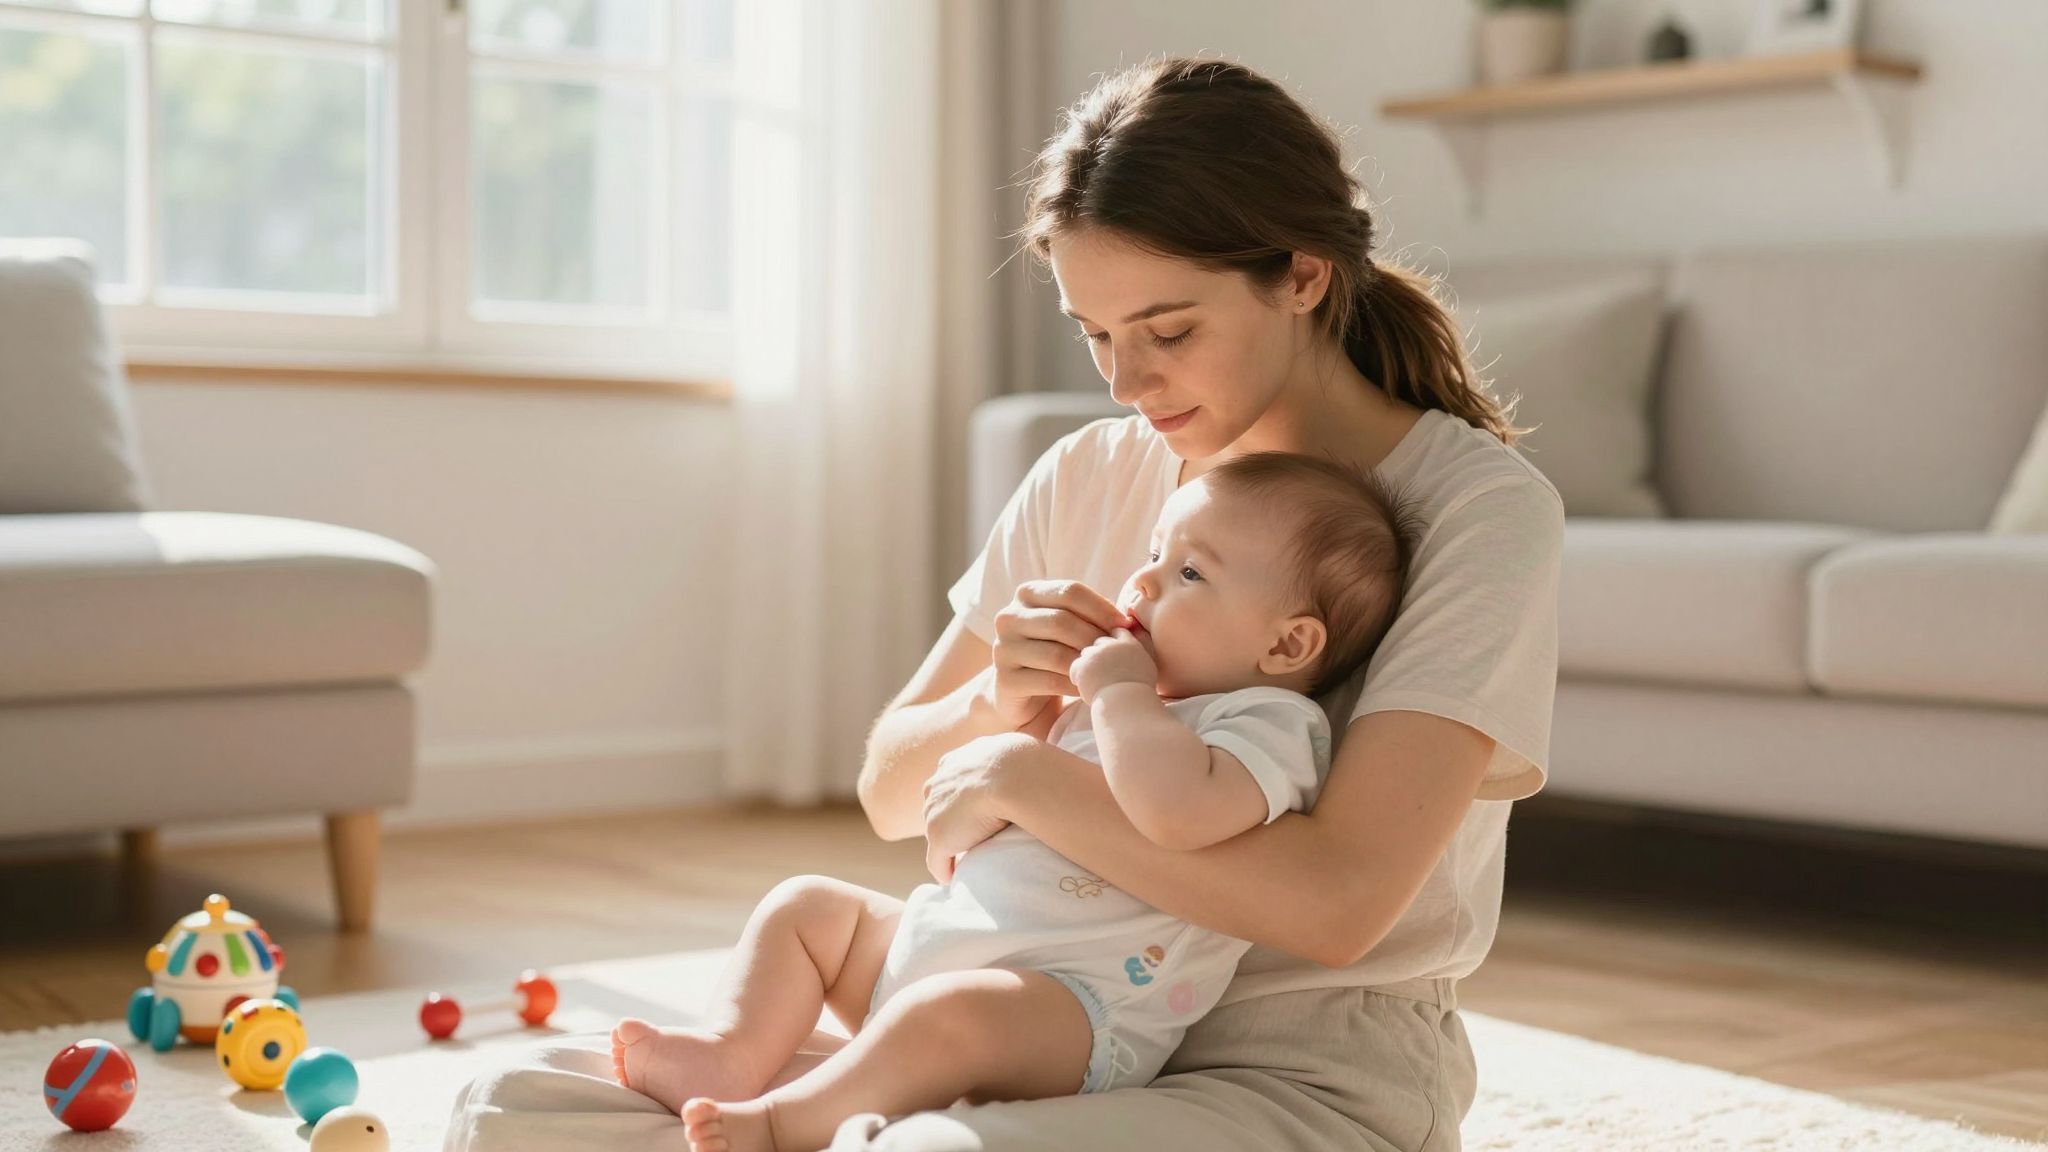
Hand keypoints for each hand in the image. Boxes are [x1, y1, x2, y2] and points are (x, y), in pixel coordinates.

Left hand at [922, 732, 1035, 883]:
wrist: (1013, 776)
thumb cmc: (1023, 764)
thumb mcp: (1012, 754)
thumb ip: (1007, 762)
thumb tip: (1023, 768)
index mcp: (952, 763)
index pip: (948, 785)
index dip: (960, 801)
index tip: (973, 812)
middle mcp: (937, 785)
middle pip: (938, 810)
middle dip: (952, 823)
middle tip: (973, 837)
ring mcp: (935, 813)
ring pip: (939, 835)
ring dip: (952, 847)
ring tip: (970, 860)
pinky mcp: (940, 838)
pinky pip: (938, 863)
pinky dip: (946, 872)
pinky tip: (957, 880)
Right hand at [985, 581, 1124, 729]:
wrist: (1024, 694)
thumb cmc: (1057, 653)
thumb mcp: (1073, 627)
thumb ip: (1095, 616)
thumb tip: (1130, 620)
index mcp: (1027, 593)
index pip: (1070, 591)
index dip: (1102, 608)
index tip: (1126, 625)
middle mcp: (1009, 617)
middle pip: (1061, 621)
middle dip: (1096, 637)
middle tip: (1119, 652)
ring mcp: (1002, 649)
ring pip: (1055, 654)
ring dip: (1087, 664)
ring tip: (1106, 671)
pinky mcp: (1005, 680)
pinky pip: (1049, 681)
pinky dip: (1075, 685)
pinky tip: (1089, 687)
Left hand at [1070, 628, 1157, 702]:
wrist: (1126, 704)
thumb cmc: (1139, 693)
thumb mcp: (1147, 669)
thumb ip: (1139, 655)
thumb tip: (1132, 651)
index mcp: (1130, 644)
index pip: (1118, 632)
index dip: (1113, 641)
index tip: (1111, 652)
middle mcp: (1112, 645)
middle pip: (1099, 642)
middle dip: (1099, 654)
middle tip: (1100, 670)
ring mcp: (1097, 654)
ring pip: (1086, 653)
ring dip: (1088, 665)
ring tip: (1093, 680)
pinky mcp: (1084, 666)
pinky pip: (1075, 666)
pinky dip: (1078, 676)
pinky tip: (1084, 685)